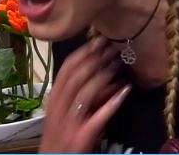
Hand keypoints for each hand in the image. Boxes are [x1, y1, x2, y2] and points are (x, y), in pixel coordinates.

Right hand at [39, 37, 131, 152]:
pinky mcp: (81, 137)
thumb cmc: (62, 137)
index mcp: (53, 100)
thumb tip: (109, 76)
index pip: (66, 70)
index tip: (97, 40)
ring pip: (85, 93)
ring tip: (118, 64)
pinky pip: (98, 117)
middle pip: (75, 78)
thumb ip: (86, 96)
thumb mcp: (69, 113)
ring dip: (103, 76)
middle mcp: (58, 109)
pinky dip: (112, 103)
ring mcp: (69, 124)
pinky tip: (124, 91)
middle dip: (94, 60)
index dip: (82, 53)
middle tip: (112, 47)